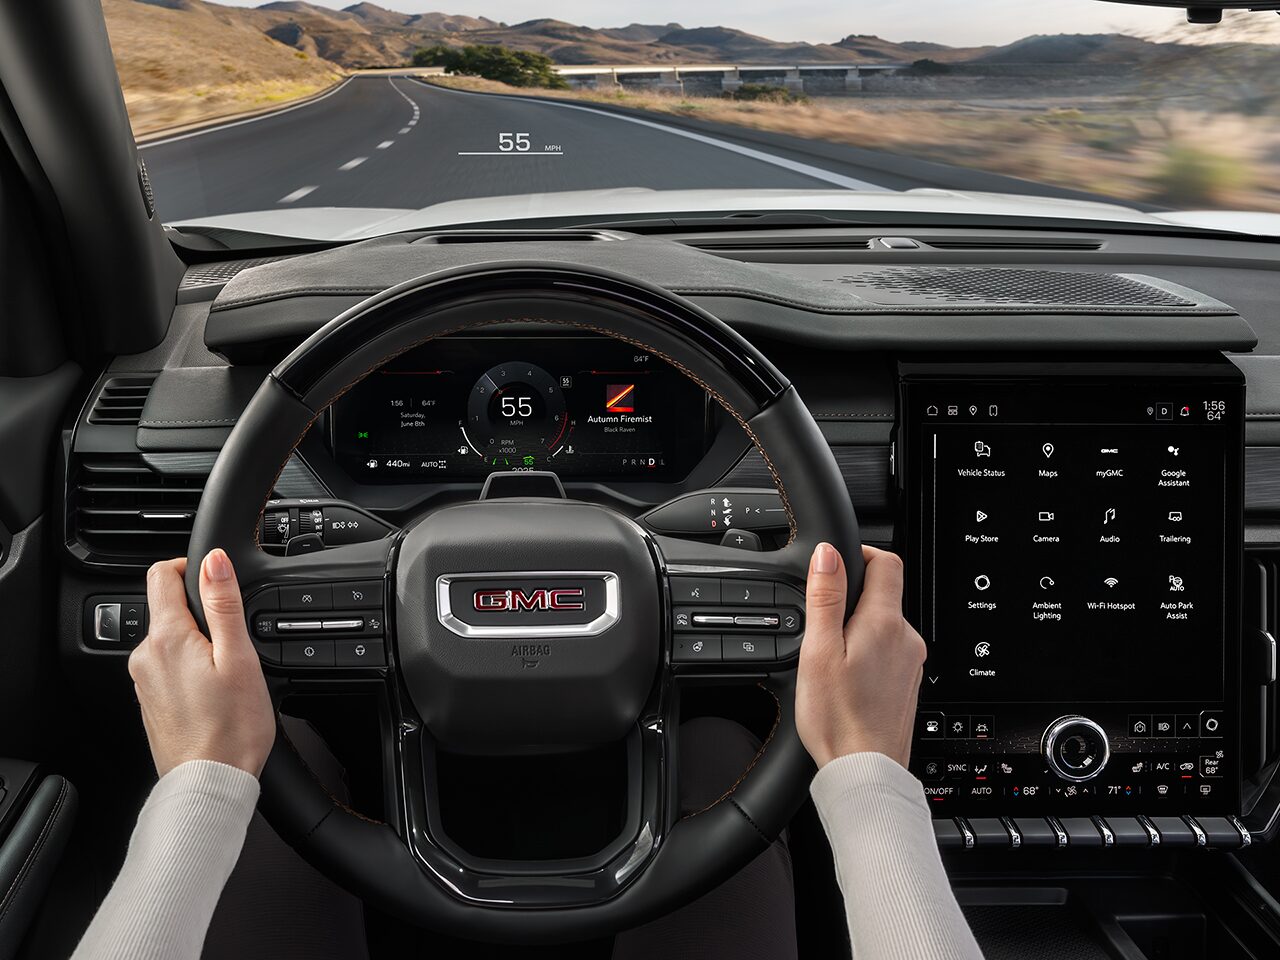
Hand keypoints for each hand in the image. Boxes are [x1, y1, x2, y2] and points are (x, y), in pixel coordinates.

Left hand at [128, 550, 275, 777]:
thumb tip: (213, 560)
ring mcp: (144, 681)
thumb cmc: (231, 728)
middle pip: (167, 609)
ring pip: (170, 640)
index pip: (161, 574)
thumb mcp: (239, 657)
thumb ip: (223, 604)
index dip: (190, 567)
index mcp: (167, 639)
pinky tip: (215, 692)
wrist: (209, 784)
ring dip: (197, 643)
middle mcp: (145, 657)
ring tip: (228, 671)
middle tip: (235, 640)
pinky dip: (191, 668)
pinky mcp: (151, 701)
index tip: (216, 582)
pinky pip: (168, 668)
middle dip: (200, 612)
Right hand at [796, 543, 925, 768]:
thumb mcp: (819, 651)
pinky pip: (887, 651)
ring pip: (884, 625)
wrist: (865, 771)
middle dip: (852, 596)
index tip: (834, 565)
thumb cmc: (839, 719)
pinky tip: (846, 677)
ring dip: (858, 627)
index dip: (859, 553)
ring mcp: (910, 662)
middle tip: (820, 621)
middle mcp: (906, 639)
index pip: (886, 562)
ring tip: (829, 656)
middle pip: (884, 594)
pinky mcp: (906, 683)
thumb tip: (829, 554)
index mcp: (885, 623)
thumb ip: (826, 598)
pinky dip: (866, 652)